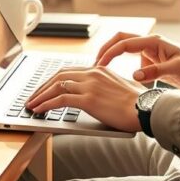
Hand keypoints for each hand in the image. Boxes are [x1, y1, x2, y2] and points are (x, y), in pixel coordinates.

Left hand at [25, 66, 143, 132]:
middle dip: (43, 86)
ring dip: (40, 96)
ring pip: (56, 86)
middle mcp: (93, 73)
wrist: (148, 109)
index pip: (70, 71)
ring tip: (31, 105)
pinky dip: (46, 103)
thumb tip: (95, 96)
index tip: (45, 88)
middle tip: (33, 96)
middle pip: (59, 76)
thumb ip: (106, 87)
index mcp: (100, 69)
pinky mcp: (88, 98)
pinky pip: (60, 99)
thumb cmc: (138, 104)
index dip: (53, 80)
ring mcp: (90, 85)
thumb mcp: (120, 88)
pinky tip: (39, 110)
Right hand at [95, 32, 179, 89]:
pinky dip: (122, 68)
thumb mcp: (176, 69)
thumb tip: (135, 76)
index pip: (124, 43)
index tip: (99, 65)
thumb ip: (155, 72)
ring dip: (112, 58)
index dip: (109, 52)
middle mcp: (149, 44)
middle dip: (105, 49)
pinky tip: (119, 80)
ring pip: (124, 50)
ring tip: (101, 73)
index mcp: (153, 42)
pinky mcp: (151, 62)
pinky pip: (131, 62)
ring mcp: (149, 52)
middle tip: (94, 64)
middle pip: (119, 40)